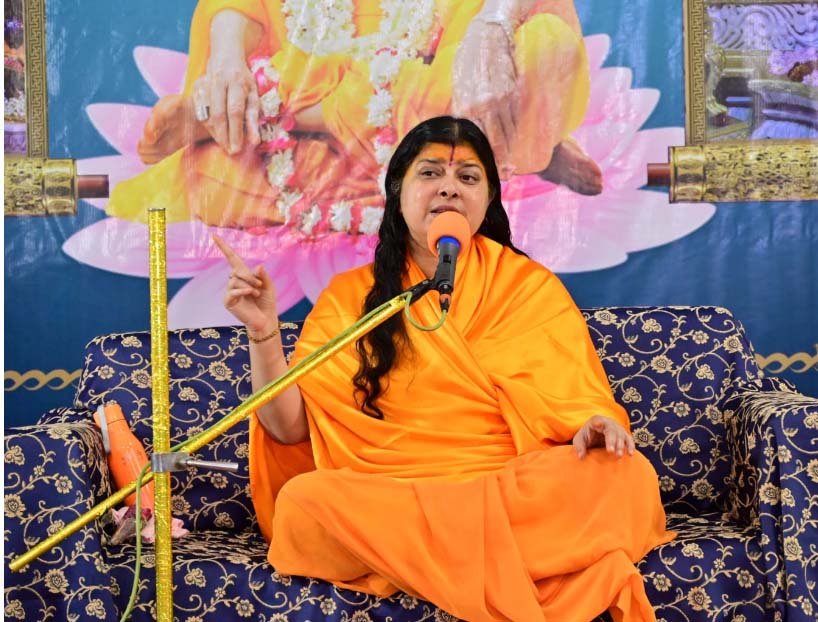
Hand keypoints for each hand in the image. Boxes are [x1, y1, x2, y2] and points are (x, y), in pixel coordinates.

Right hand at [193, 45, 260, 154]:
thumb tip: (255, 142)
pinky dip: (207, 124)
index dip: (236, 131)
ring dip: (215, 132)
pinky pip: (199, 110)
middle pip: (219, 113)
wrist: (225, 56)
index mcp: (237, 82)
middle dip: (224, 135)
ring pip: (207, 113)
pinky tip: (215, 133)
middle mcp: (220, 81)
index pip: (236, 111)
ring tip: (224, 144)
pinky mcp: (196, 86)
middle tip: (230, 151)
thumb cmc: (243, 80)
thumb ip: (253, 119)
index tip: (237, 148)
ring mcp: (205, 83)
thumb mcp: (254, 96)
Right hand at [212, 235, 276, 335]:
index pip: (231, 258)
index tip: (214, 235)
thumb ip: (263, 275)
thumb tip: (258, 266)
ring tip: (256, 293)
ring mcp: (230, 291)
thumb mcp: (268, 285)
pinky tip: (251, 294)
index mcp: (243, 275)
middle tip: (260, 286)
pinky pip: (233, 290)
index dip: (223, 247)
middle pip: (236, 270)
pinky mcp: (228, 301)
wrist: (265, 319)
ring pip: (234, 280)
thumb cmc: (266, 302)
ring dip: (249, 285)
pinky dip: (243, 291)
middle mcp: (234, 281)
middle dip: (250, 277)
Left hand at [452, 16, 518, 177]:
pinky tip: (515, 141)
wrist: (488, 35)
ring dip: (511, 148)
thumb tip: (465, 128)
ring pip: (509, 132)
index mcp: (467, 107)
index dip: (488, 158)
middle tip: (507, 173)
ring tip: (511, 163)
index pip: (478, 141)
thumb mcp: (459, 86)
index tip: (494, 170)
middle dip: (502, 160)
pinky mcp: (514, 92)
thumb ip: (463, 108)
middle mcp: (484, 106)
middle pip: (497, 142)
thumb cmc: (469, 60)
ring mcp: (501, 100)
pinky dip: (516, 131)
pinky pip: (516, 118)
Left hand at [573, 415, 635, 458]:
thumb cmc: (587, 436)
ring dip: (621, 445)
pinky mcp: (624, 435)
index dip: (598, 422)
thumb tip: (580, 456)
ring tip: (618, 456)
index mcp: (596, 420)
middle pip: (611, 430)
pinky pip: (629, 439)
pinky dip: (630, 446)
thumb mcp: (579, 439)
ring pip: (621, 435)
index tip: (597, 425)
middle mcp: (609, 422)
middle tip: (610, 451)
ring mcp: (617, 428)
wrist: (596, 434)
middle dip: (612, 440)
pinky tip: (630, 454)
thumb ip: (579, 446)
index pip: (597, 420)